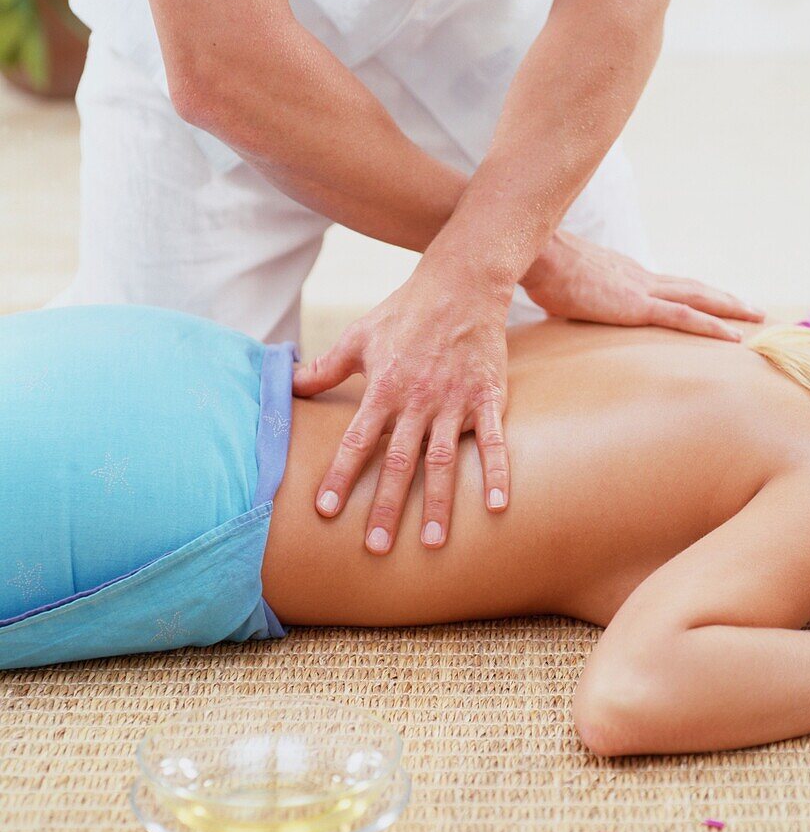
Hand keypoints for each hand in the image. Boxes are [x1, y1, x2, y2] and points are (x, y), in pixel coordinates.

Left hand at [291, 273, 511, 553]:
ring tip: (432, 543)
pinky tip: (499, 507)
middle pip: (398, 461)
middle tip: (376, 547)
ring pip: (443, 460)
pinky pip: (494, 441)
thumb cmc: (406, 311)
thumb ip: (325, 368)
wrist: (462, 284)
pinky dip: (498, 472)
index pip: (356, 440)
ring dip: (437, 503)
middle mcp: (417, 400)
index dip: (340, 475)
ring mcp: (455, 401)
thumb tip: (288, 384)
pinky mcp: (487, 397)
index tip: (325, 510)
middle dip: (386, 506)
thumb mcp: (359, 335)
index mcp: (383, 388)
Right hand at [520, 231, 764, 338]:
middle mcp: (641, 278)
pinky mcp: (637, 306)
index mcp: (624, 275)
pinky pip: (683, 317)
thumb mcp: (563, 288)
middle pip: (692, 287)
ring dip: (730, 307)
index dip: (694, 292)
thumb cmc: (541, 273)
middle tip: (752, 308)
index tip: (713, 300)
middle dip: (724, 297)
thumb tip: (565, 307)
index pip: (667, 285)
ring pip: (698, 298)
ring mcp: (642, 290)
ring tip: (755, 316)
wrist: (539, 258)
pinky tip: (733, 337)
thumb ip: (575, 299)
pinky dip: (712, 326)